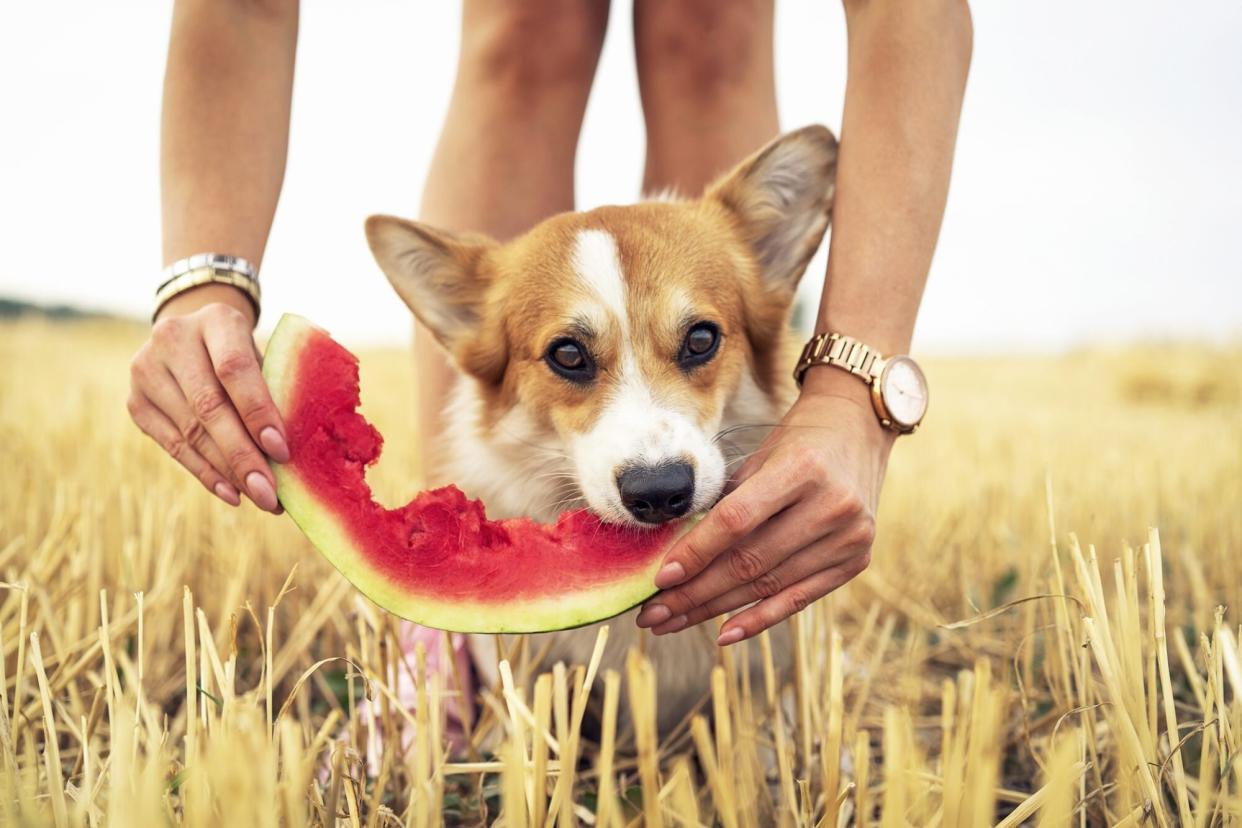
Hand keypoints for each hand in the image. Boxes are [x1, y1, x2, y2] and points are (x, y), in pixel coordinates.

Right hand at [127, 284, 287, 511]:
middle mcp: (172, 339)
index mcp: (216, 320)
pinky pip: (173, 446)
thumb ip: (278, 390)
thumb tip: (299, 450)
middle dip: (243, 456)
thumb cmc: (245, 354)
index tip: (282, 451)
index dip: (258, 412)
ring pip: (191, 432)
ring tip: (261, 498)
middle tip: (271, 494)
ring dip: (228, 472)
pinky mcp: (135, 402)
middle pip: (209, 407)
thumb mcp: (264, 355)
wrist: (193, 336)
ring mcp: (146, 370)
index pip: (235, 369)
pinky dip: (206, 473)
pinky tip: (232, 493)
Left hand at [635, 368, 892, 644]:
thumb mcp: (760, 457)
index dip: (696, 552)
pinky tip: (723, 633)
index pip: (737, 520)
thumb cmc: (797, 441)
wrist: (858, 430)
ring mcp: (850, 537)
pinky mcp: (856, 560)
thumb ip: (726, 502)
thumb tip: (675, 556)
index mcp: (802, 468)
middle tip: (653, 614)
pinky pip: (800, 599)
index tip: (660, 579)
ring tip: (674, 621)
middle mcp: (832, 505)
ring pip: (769, 585)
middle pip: (751, 561)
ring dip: (715, 609)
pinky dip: (759, 619)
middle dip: (695, 592)